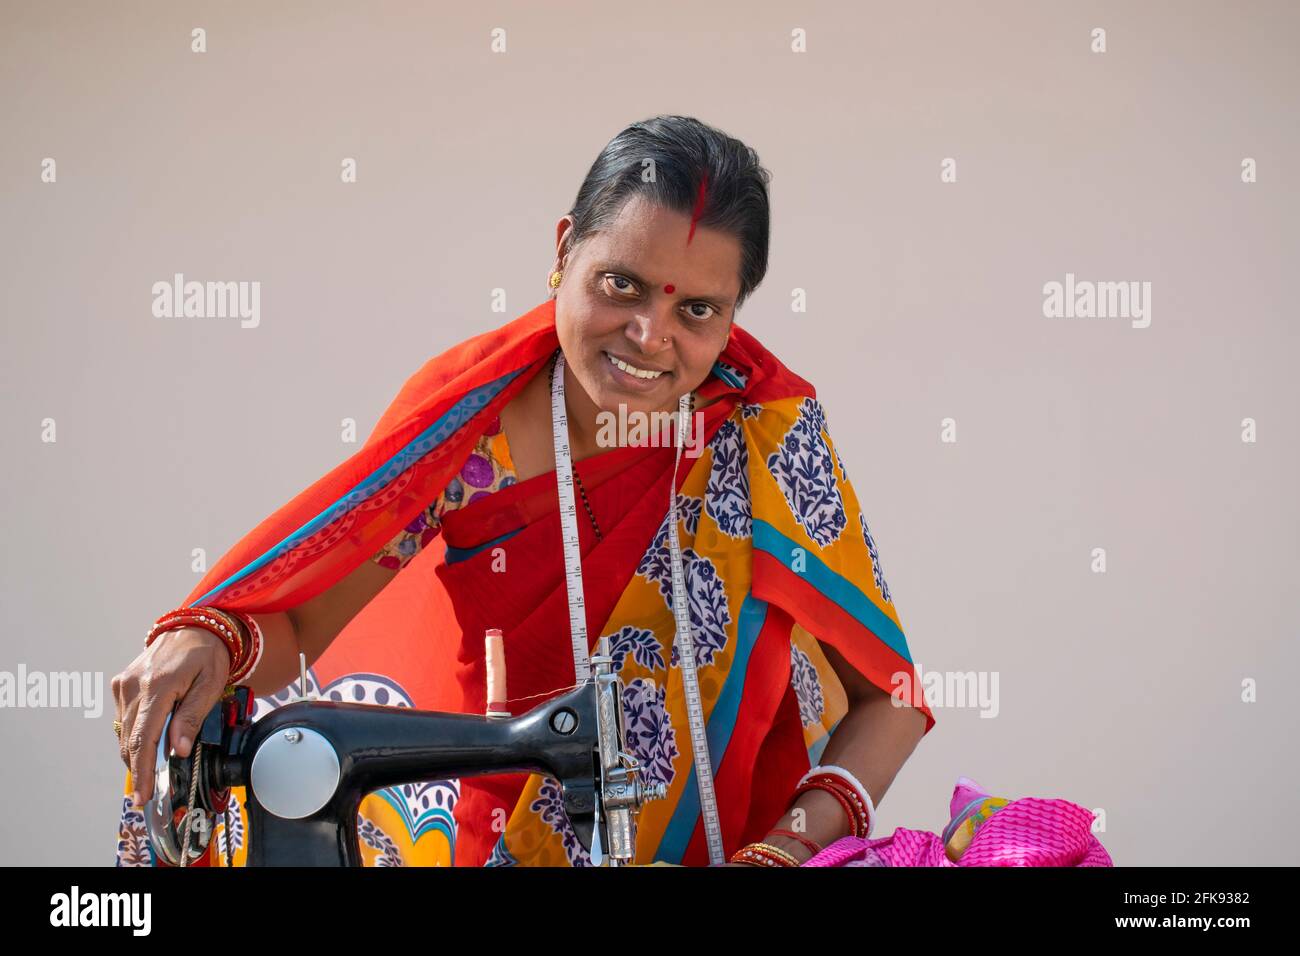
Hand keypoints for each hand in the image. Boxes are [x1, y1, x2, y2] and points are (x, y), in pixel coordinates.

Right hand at [112, 626, 232, 806]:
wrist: (195, 627)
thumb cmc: (208, 655)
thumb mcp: (210, 685)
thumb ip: (192, 716)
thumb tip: (178, 749)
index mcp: (157, 685)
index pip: (144, 738)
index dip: (142, 770)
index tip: (142, 794)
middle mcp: (133, 685)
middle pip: (130, 739)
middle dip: (138, 768)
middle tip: (147, 793)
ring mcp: (124, 684)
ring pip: (124, 732)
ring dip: (136, 753)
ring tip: (150, 772)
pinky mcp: (121, 684)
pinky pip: (124, 719)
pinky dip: (135, 735)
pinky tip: (150, 744)